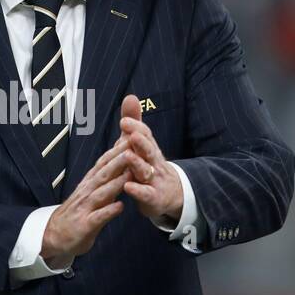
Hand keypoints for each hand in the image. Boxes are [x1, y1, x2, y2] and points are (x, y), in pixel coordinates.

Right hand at [40, 136, 132, 266]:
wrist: (53, 236)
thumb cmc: (77, 214)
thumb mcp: (90, 193)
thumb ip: (105, 180)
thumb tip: (119, 162)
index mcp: (89, 184)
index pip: (104, 163)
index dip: (117, 150)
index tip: (131, 137)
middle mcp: (87, 192)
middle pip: (104, 173)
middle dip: (119, 160)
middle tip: (133, 147)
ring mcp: (85, 208)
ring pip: (102, 192)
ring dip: (116, 182)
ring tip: (130, 173)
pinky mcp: (85, 225)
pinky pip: (98, 217)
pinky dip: (108, 211)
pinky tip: (120, 206)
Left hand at [118, 95, 183, 226]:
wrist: (169, 194)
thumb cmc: (150, 165)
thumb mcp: (142, 144)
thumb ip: (135, 122)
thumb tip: (130, 97)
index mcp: (149, 148)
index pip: (145, 135)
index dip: (136, 128)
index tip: (125, 121)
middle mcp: (153, 162)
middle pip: (149, 150)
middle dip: (141, 142)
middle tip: (132, 135)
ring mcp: (154, 180)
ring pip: (146, 171)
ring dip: (137, 164)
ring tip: (128, 156)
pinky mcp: (153, 197)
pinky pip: (146, 194)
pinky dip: (138, 191)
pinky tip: (128, 187)